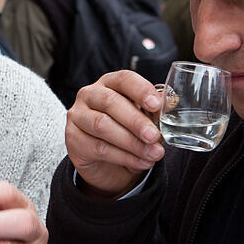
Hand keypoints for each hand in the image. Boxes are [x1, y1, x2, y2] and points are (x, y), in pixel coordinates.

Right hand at [66, 70, 165, 195]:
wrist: (108, 163)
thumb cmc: (126, 132)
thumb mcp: (144, 120)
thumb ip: (155, 111)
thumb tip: (171, 103)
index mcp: (109, 83)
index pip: (124, 79)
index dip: (141, 90)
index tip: (156, 105)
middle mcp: (89, 95)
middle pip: (110, 102)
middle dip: (136, 121)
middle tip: (155, 136)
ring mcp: (77, 116)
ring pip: (102, 126)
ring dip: (131, 142)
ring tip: (154, 154)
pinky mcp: (73, 139)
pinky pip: (99, 148)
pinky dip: (125, 157)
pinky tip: (142, 162)